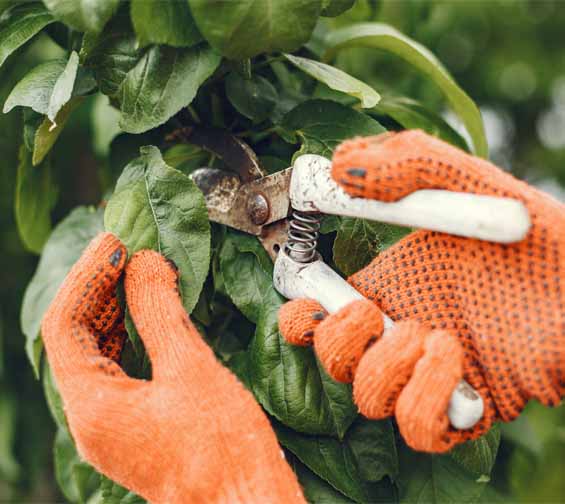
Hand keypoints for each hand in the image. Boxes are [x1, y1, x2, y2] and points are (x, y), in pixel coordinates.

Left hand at [42, 233, 304, 502]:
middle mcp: (93, 418)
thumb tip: (145, 263)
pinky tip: (153, 317)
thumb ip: (159, 311)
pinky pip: (120, 369)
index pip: (65, 324)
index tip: (115, 243)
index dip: (87, 276)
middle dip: (99, 289)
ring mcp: (114, 425)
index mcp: (92, 405)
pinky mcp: (138, 426)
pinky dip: (132, 336)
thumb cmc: (222, 450)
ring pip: (99, 353)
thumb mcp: (189, 369)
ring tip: (138, 273)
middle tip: (126, 251)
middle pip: (77, 337)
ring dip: (115, 310)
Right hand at [279, 130, 564, 452]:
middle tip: (372, 311)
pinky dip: (422, 398)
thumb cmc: (533, 232)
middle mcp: (402, 333)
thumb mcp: (469, 182)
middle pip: (334, 363)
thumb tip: (339, 166)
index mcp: (389, 288)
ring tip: (429, 333)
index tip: (304, 299)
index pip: (319, 315)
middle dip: (338, 340)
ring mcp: (432, 374)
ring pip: (367, 399)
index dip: (298, 317)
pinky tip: (454, 357)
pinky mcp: (467, 407)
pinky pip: (417, 428)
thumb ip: (410, 164)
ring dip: (383, 366)